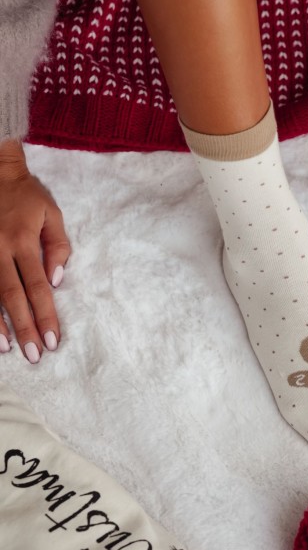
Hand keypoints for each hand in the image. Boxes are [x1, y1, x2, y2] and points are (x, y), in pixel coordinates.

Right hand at [0, 140, 70, 362]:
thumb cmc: (25, 195)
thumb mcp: (51, 214)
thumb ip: (58, 247)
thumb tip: (57, 281)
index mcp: (24, 241)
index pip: (38, 287)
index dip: (45, 315)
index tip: (52, 340)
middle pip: (12, 296)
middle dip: (24, 327)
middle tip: (33, 355)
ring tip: (6, 349)